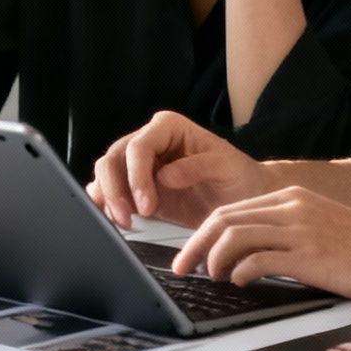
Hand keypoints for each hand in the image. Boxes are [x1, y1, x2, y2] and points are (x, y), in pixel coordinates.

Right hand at [86, 112, 273, 228]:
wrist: (243, 198)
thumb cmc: (239, 177)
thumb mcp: (227, 168)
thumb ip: (198, 167)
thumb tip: (164, 176)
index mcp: (169, 128)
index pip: (139, 147)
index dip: (136, 176)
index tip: (147, 206)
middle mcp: (150, 142)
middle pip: (114, 158)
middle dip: (114, 189)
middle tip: (126, 218)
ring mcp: (141, 166)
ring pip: (107, 175)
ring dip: (107, 198)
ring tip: (122, 222)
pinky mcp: (137, 188)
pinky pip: (111, 192)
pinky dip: (107, 205)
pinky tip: (114, 219)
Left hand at [172, 186, 350, 300]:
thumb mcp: (320, 227)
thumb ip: (287, 234)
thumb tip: (248, 257)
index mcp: (291, 198)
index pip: (231, 210)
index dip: (202, 233)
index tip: (190, 256)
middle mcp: (291, 207)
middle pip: (224, 219)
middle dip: (196, 245)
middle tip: (183, 269)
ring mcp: (300, 229)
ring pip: (235, 235)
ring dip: (214, 260)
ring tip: (212, 279)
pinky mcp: (310, 254)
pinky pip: (259, 259)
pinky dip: (241, 272)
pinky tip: (240, 283)